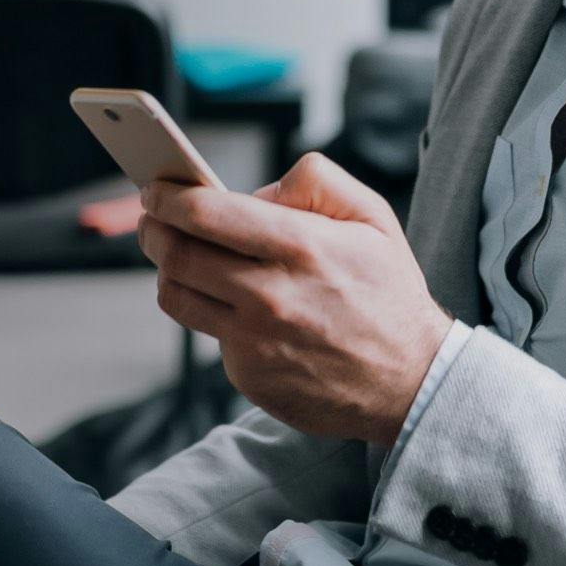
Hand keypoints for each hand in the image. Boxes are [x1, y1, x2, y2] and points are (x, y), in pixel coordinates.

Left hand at [140, 153, 451, 445]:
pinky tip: (234, 306)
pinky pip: (208, 336)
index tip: (155, 189)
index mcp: (301, 247)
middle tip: (152, 219)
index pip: (206, 214)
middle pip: (176, 254)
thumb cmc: (389, 294)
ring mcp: (256, 343)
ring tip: (180, 257)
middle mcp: (271, 296)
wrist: (413, 382)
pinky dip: (212, 314)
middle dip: (153, 229)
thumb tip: (255, 191)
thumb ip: (316, 182)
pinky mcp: (250, 376)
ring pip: (175, 296)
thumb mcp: (373, 218)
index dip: (167, 197)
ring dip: (167, 270)